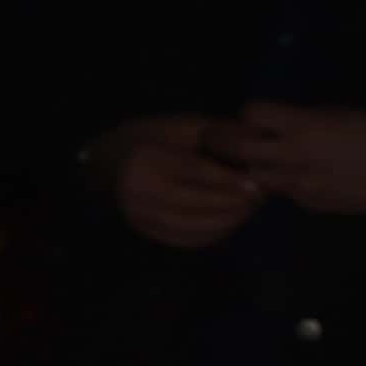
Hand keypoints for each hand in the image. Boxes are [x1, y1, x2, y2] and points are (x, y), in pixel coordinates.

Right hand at [88, 115, 260, 249]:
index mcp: (146, 159)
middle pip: (197, 203)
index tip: (257, 184)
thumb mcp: (176, 125)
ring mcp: (140, 215)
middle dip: (234, 203)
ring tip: (249, 208)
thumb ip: (213, 133)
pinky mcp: (146, 230)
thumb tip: (253, 141)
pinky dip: (214, 234)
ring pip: (194, 226)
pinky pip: (187, 240)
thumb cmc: (146, 138)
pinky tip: (230, 221)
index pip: (196, 173)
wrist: (104, 163)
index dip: (230, 180)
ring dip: (229, 220)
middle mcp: (140, 191)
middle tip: (260, 197)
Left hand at [211, 101, 365, 216]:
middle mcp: (292, 156)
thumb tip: (277, 121)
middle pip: (239, 147)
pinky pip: (284, 193)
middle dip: (230, 140)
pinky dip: (284, 185)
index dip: (252, 112)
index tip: (257, 116)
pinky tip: (300, 179)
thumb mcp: (339, 113)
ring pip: (255, 176)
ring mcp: (298, 184)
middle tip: (230, 137)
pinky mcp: (308, 204)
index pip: (251, 112)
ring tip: (264, 161)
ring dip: (254, 167)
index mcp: (302, 126)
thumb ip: (302, 118)